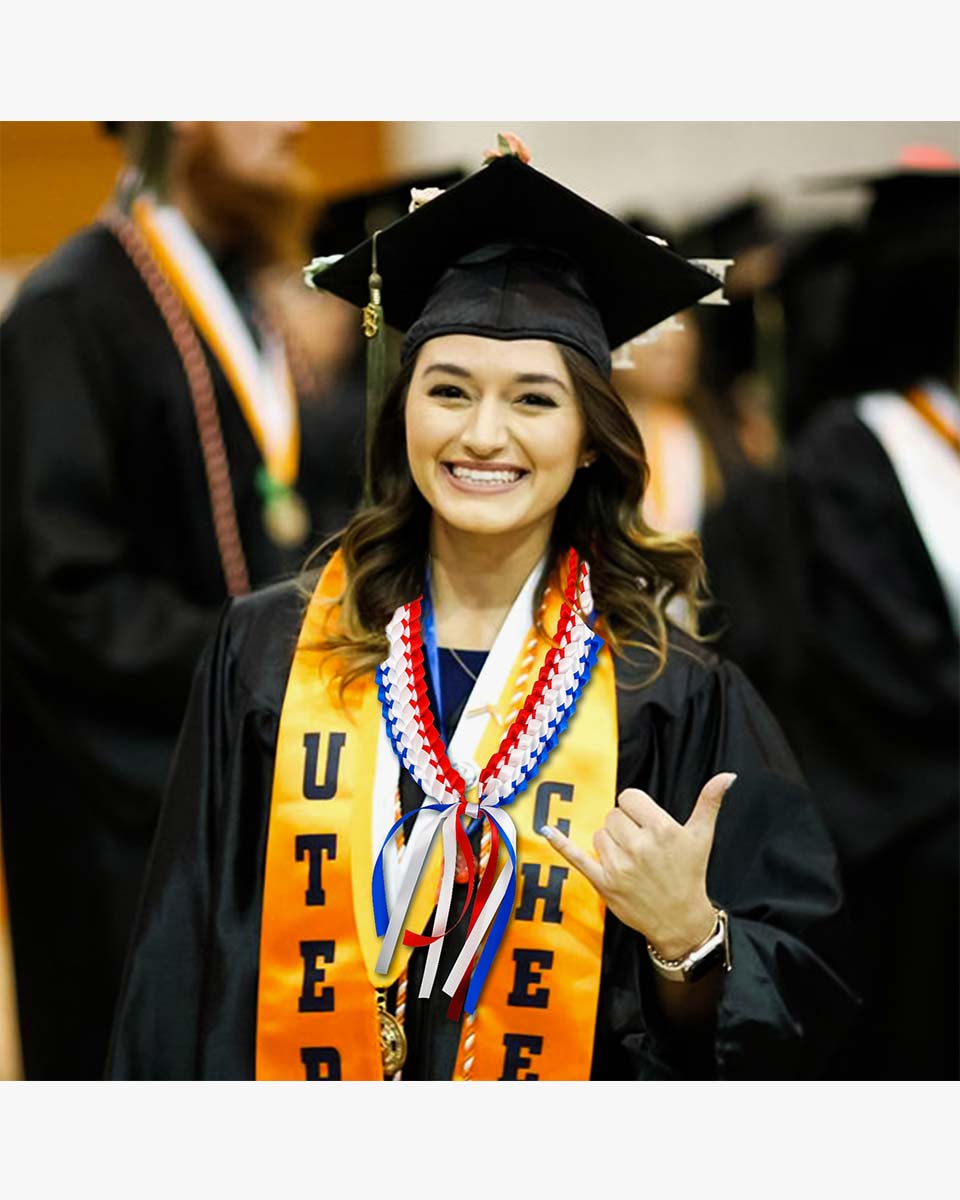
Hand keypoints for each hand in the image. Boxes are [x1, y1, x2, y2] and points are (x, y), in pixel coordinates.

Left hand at [541, 772, 736, 959]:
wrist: (681, 920)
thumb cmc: (690, 874)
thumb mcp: (702, 837)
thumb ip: (710, 802)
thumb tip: (728, 775)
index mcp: (661, 829)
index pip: (629, 798)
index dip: (636, 808)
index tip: (646, 822)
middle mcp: (638, 846)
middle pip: (613, 816)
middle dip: (624, 826)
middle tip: (641, 845)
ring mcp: (619, 866)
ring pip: (599, 834)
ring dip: (610, 842)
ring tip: (631, 858)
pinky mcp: (603, 883)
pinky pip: (577, 857)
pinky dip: (561, 844)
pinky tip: (546, 830)